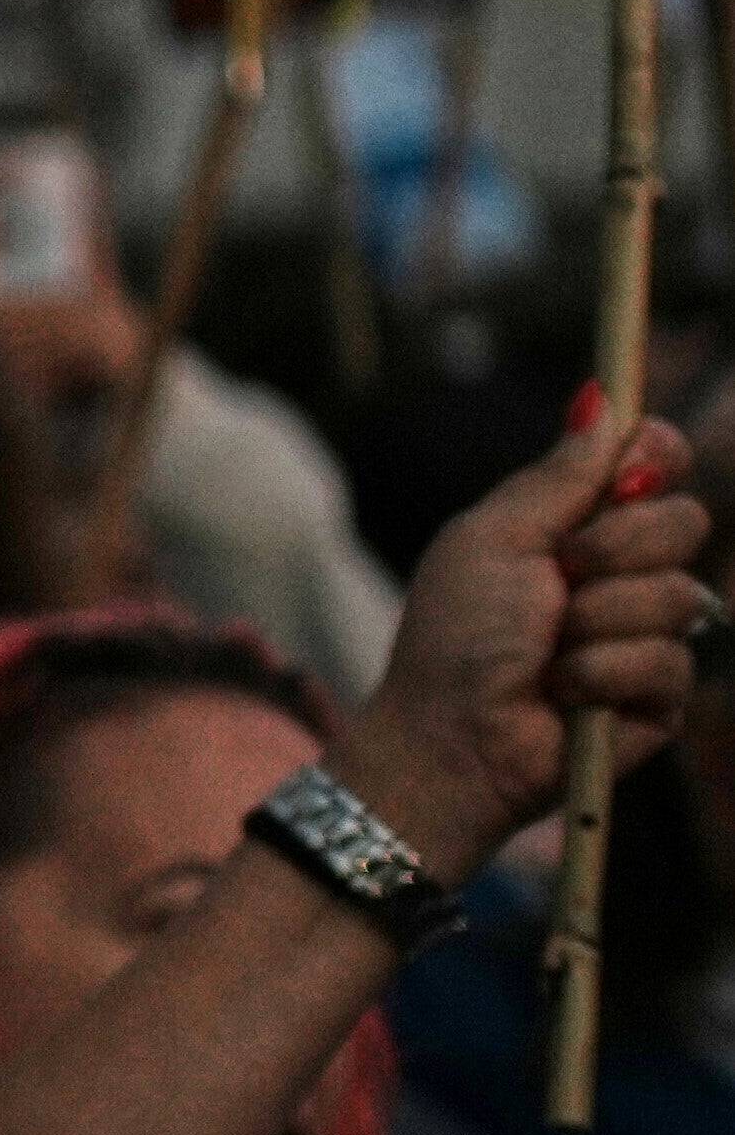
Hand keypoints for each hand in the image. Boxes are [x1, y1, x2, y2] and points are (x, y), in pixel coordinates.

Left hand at [346, 394, 711, 872]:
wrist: (448, 737)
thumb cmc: (455, 637)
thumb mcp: (495, 540)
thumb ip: (557, 476)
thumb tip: (600, 396)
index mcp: (577, 523)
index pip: (656, 462)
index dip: (656, 456)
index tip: (631, 471)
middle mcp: (622, 571)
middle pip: (686, 519)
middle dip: (616, 548)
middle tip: (558, 577)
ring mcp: (646, 631)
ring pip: (679, 594)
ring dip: (598, 622)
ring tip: (547, 652)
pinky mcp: (661, 694)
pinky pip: (670, 660)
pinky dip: (603, 675)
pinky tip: (566, 695)